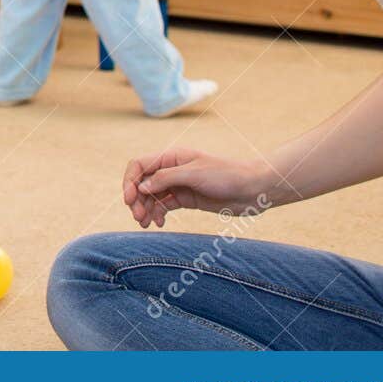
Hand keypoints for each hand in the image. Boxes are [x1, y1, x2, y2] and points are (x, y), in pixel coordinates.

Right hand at [123, 149, 275, 227]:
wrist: (252, 189)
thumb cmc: (226, 175)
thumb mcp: (194, 174)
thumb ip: (166, 178)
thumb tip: (140, 187)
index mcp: (171, 157)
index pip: (139, 165)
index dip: (130, 181)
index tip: (129, 200)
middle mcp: (172, 169)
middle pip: (143, 182)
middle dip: (137, 199)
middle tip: (138, 217)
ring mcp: (179, 184)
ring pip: (152, 196)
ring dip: (145, 209)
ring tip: (145, 224)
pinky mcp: (186, 198)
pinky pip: (165, 205)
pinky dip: (158, 214)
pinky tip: (158, 224)